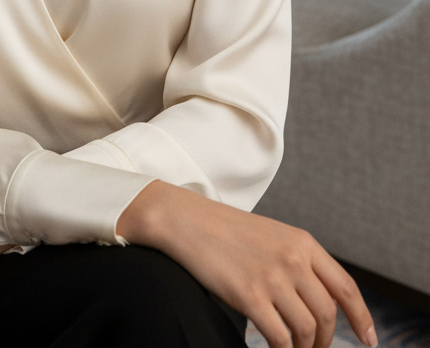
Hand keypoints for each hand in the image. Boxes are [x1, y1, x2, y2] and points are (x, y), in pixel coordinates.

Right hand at [116, 181, 376, 347]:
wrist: (186, 221)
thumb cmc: (227, 232)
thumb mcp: (272, 237)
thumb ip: (299, 261)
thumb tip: (323, 302)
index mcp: (302, 242)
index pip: (346, 287)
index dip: (362, 319)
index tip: (369, 340)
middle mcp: (293, 258)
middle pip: (327, 315)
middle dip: (324, 341)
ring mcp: (272, 277)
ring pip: (307, 330)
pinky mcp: (250, 295)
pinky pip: (280, 338)